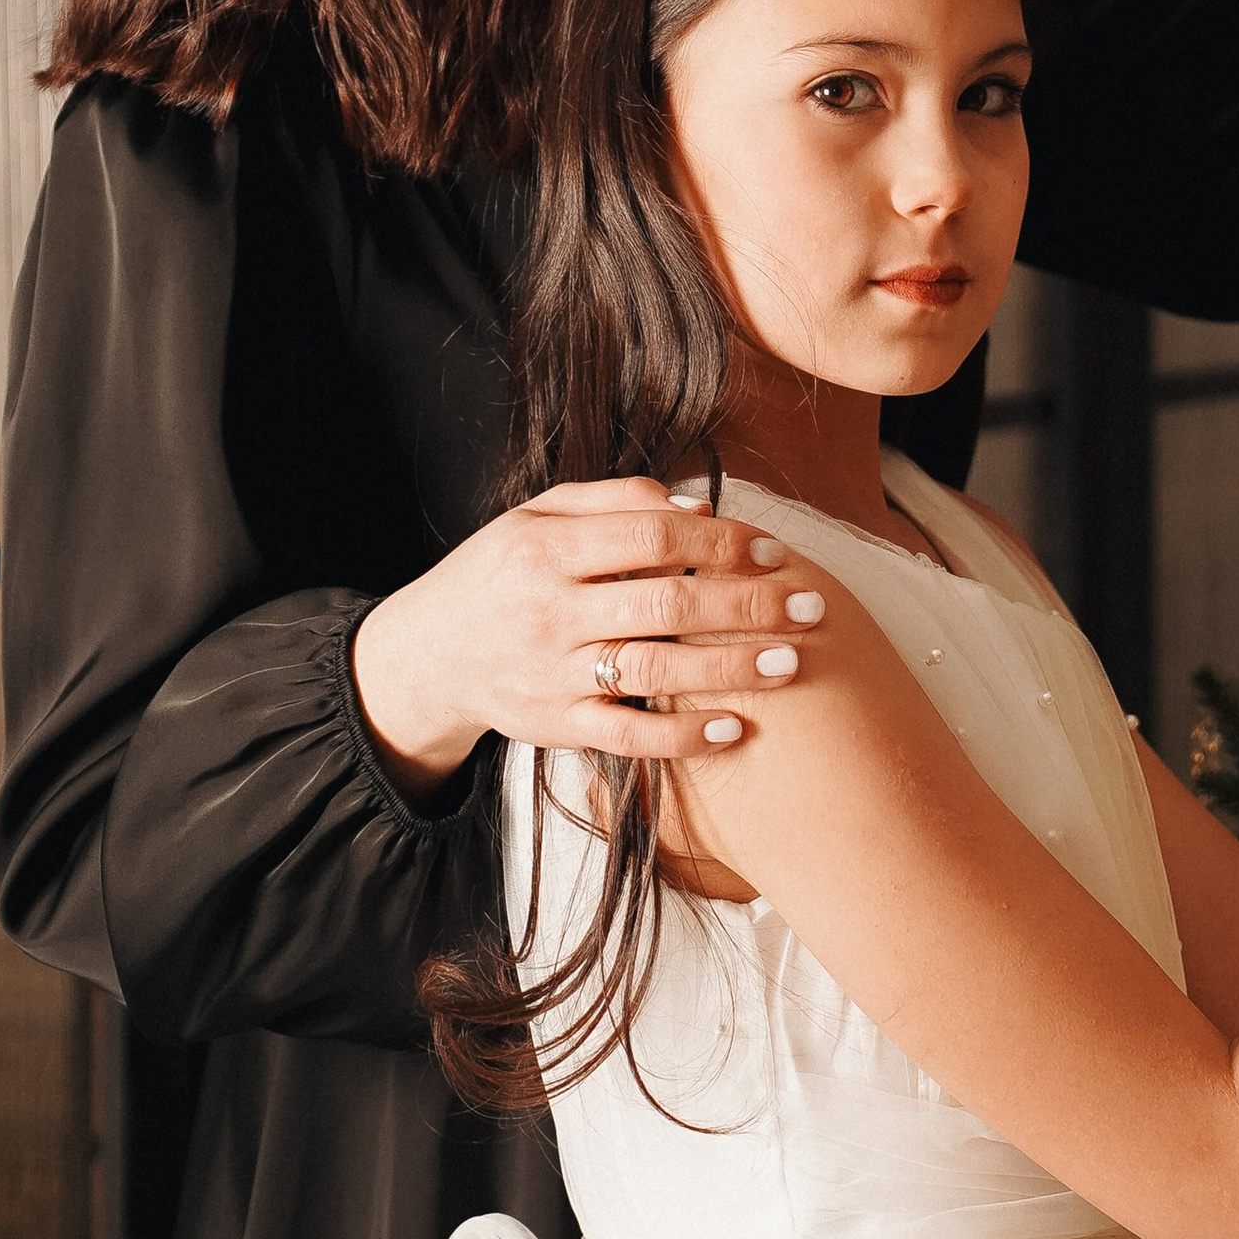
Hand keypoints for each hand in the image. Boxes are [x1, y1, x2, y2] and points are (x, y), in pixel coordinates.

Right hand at [349, 480, 829, 784]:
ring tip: (793, 663)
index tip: (775, 553)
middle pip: (666, 604)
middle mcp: (549, 611)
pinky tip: (735, 728)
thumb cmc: (500, 572)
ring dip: (731, 668)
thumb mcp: (536, 515)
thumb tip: (699, 509)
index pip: (651, 539)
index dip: (720, 543)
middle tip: (811, 605)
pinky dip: (683, 736)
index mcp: (546, 548)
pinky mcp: (556, 725)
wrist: (428, 653)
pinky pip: (628, 737)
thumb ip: (615, 501)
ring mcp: (553, 673)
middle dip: (747, 605)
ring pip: (656, 671)